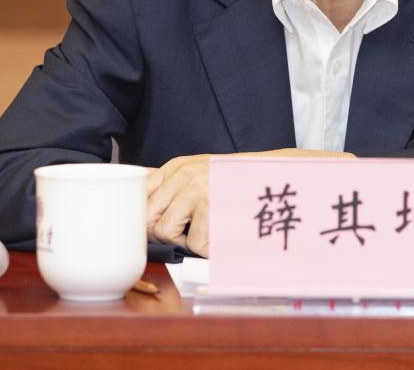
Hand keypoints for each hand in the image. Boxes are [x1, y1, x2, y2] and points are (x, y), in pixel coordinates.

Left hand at [146, 148, 353, 256]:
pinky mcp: (211, 207)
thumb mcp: (200, 173)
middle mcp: (183, 175)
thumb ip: (173, 186)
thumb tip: (140, 208)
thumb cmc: (237, 182)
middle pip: (147, 217)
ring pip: (165, 232)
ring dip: (183, 240)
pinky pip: (192, 243)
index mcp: (177, 166)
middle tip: (181, 234)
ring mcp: (196, 190)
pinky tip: (219, 234)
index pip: (140, 194)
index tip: (154, 227)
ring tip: (203, 232)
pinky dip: (206, 247)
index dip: (144, 217)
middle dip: (161, 232)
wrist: (274, 177)